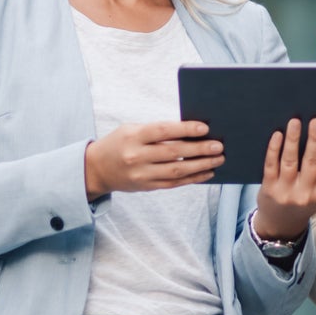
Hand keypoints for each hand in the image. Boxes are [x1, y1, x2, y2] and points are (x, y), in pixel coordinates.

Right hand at [85, 120, 222, 200]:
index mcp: (133, 136)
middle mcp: (136, 156)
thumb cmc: (120, 142)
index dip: (185, 129)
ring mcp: (141, 175)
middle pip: (173, 153)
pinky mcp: (146, 187)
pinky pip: (173, 184)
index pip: (163, 131)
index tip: (204, 128)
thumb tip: (191, 132)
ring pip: (176, 172)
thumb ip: (157, 131)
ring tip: (218, 159)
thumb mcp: (132, 129)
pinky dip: (192, 178)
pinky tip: (206, 172)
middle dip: (199, 150)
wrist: (97, 168)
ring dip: (200, 166)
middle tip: (218, 146)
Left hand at [252, 118, 315, 241]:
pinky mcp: (268, 187)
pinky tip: (277, 134)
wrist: (281, 224)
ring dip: (293, 141)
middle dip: (314, 141)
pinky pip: (270, 166)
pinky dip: (273, 149)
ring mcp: (285, 190)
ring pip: (290, 162)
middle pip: (311, 163)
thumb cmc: (310, 204)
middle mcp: (305, 192)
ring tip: (295, 121)